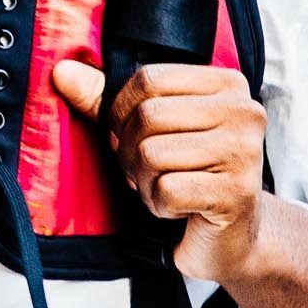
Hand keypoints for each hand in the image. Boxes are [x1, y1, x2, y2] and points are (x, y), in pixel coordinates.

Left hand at [53, 57, 307, 307]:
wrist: (231, 237)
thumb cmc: (189, 176)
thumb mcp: (151, 130)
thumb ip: (107, 99)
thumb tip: (63, 71)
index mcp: (227, 84)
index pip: (149, 79)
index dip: (122, 112)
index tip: (132, 137)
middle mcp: (244, 112)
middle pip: (149, 117)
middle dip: (132, 153)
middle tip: (148, 171)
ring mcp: (244, 153)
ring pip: (152, 155)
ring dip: (145, 183)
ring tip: (166, 189)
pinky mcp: (236, 193)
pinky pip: (166, 191)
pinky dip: (159, 206)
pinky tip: (180, 209)